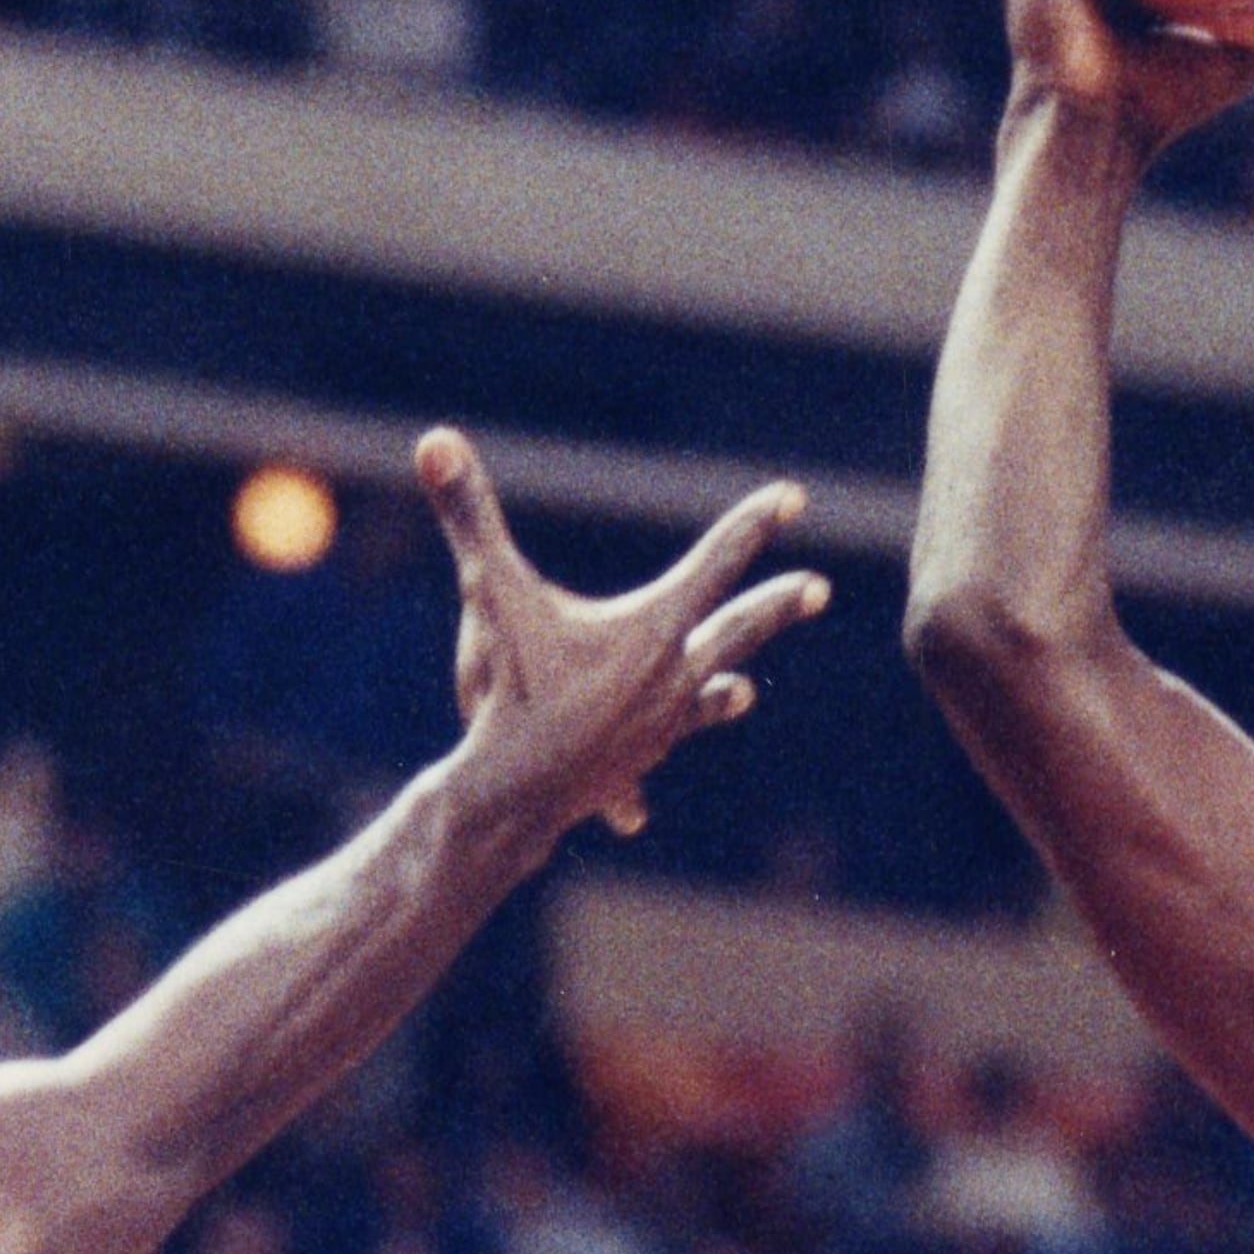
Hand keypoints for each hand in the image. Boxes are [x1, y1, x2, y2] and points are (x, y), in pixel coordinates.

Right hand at [419, 437, 827, 855]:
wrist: (514, 790)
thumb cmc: (507, 686)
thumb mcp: (490, 593)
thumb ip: (468, 516)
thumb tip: (434, 441)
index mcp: (655, 629)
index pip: (717, 561)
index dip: (753, 524)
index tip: (793, 498)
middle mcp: (672, 679)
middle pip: (737, 631)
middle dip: (777, 606)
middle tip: (820, 588)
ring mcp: (657, 728)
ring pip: (702, 702)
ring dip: (721, 693)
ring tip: (742, 692)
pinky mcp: (630, 768)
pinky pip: (644, 764)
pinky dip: (639, 773)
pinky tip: (636, 811)